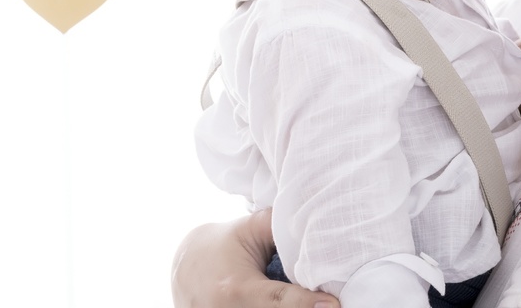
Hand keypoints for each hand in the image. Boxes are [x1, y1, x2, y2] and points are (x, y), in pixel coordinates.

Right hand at [171, 209, 338, 307]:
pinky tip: (300, 304)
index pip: (277, 300)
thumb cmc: (225, 245)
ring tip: (317, 303)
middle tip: (334, 304)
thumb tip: (315, 220)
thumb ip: (278, 227)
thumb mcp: (249, 230)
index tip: (333, 304)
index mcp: (236, 288)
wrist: (185, 267)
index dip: (306, 303)